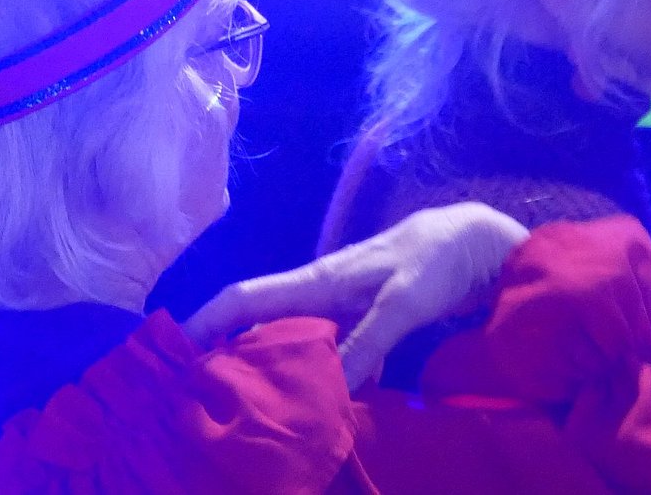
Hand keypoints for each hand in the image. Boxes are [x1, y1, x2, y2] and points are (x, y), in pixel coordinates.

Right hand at [184, 202, 529, 388]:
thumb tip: (328, 387)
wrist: (477, 241)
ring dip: (276, 368)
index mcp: (316, 281)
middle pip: (259, 323)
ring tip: (260, 408)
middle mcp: (319, 292)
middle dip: (230, 353)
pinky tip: (328, 404)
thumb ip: (366, 341)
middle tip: (210, 397)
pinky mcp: (365, 319)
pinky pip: (331, 352)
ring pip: (294, 340)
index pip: (243, 298)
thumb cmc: (435, 261)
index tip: (173, 353)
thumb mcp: (403, 304)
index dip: (204, 321)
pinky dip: (323, 376)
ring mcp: (341, 306)